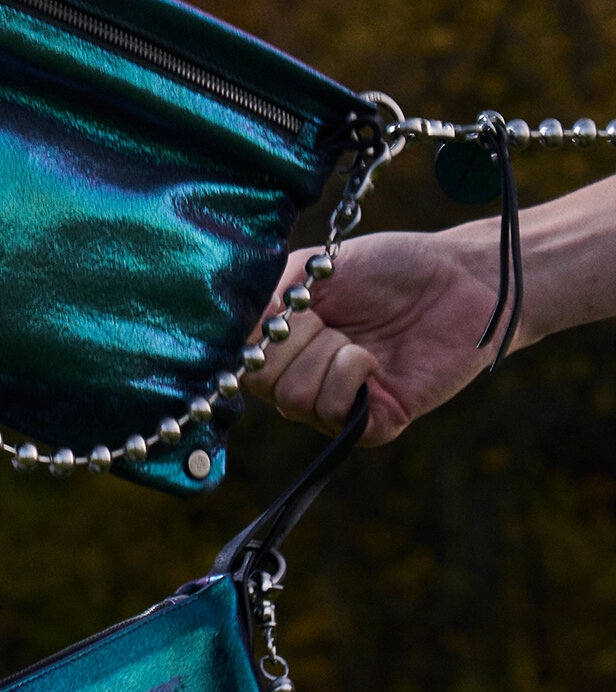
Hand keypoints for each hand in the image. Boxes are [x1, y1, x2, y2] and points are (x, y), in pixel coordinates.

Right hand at [246, 226, 502, 445]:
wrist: (460, 279)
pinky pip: (335, 414)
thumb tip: (230, 332)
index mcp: (286, 345)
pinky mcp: (375, 424)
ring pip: (295, 400)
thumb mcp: (313, 267)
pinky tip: (374, 360)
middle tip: (329, 319)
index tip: (282, 312)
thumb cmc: (390, 268)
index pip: (238, 362)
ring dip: (327, 357)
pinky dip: (350, 376)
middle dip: (293, 341)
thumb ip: (266, 297)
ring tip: (358, 339)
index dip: (254, 338)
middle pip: (262, 383)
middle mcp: (306, 378)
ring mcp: (339, 404)